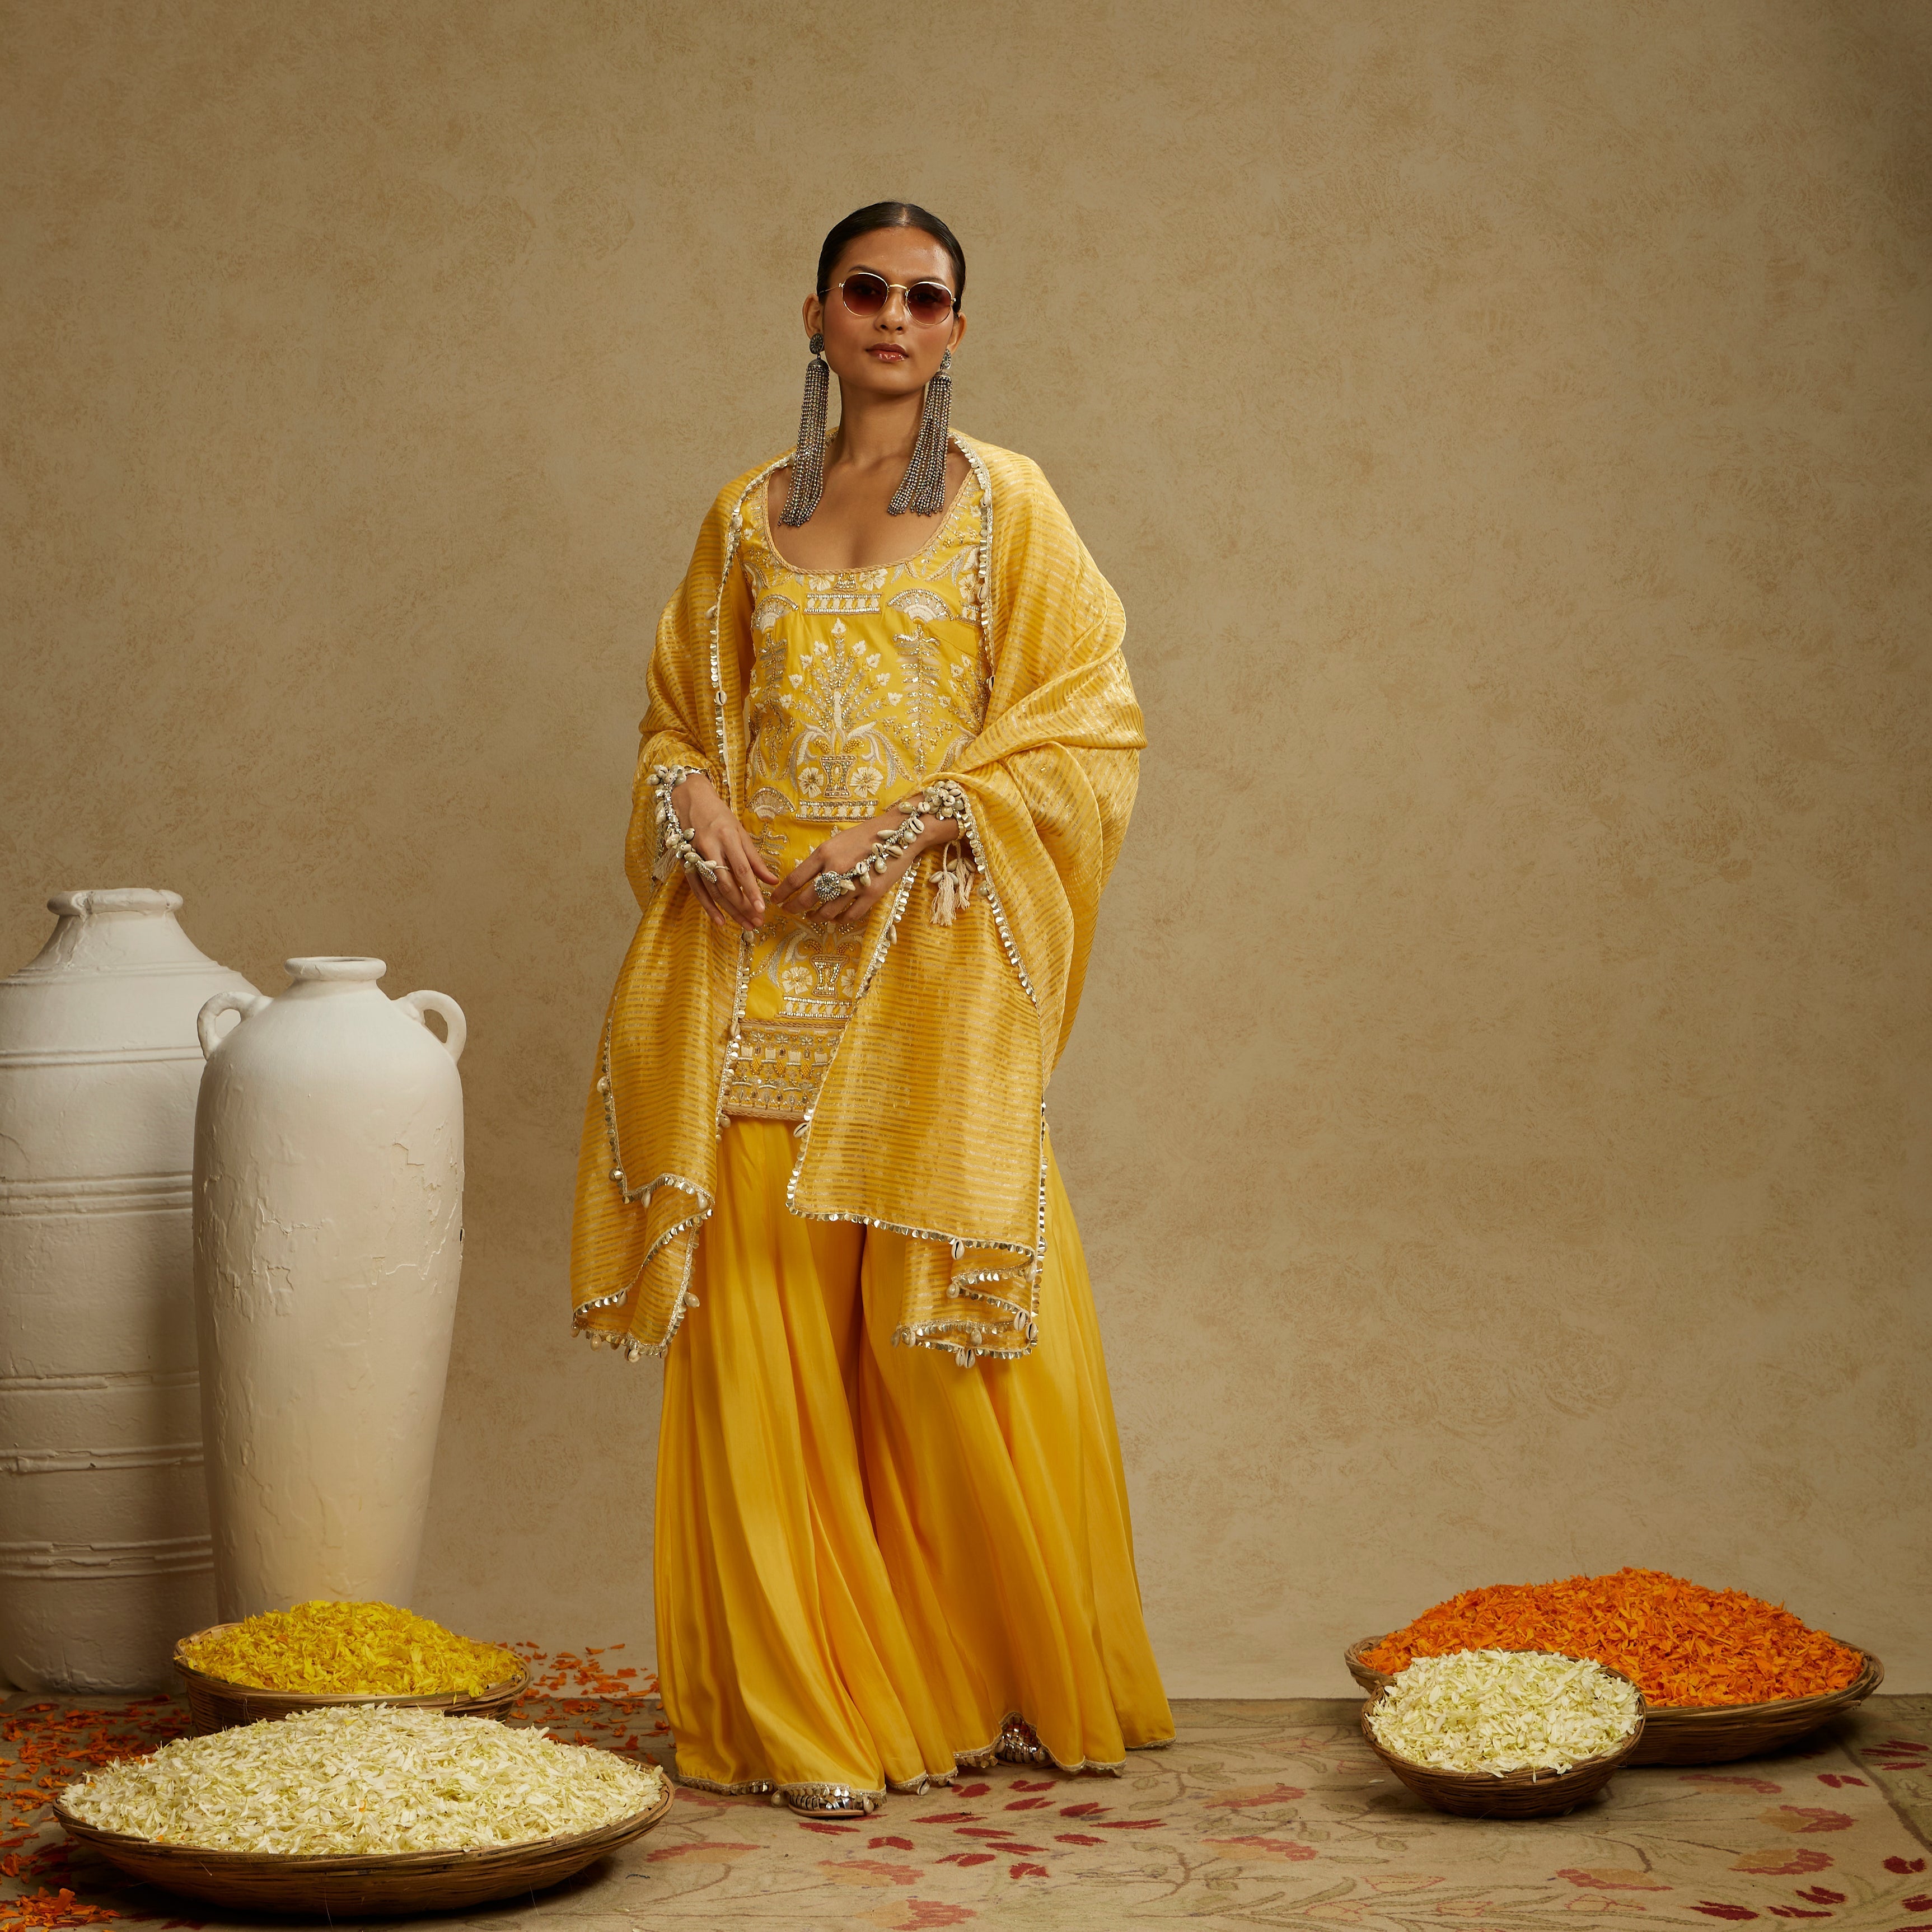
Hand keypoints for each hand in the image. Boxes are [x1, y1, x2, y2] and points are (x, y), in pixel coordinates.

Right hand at [674, 775, 779, 929]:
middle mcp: (710, 848)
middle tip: (756, 923)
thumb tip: (773, 881)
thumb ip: (755, 859)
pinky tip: (720, 920)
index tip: (763, 909)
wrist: (688, 799)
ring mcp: (695, 856)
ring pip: (712, 890)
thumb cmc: (719, 815)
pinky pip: (697, 889)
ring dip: (729, 910)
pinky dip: (708, 906)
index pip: (742, 870)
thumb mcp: (740, 831)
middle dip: (742, 906)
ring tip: (745, 925)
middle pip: (727, 884)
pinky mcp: (684, 863)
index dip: (752, 891)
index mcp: (727, 837)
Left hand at [773, 805, 961, 924]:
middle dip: (794, 908)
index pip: (795, 879)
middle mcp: (835, 869)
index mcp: (824, 853)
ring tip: (813, 917)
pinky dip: (839, 921)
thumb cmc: (866, 834)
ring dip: (817, 917)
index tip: (776, 900)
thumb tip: (808, 879)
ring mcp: (853, 883)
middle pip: (807, 898)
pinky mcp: (871, 894)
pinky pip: (850, 916)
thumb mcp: (837, 841)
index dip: (783, 893)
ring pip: (827, 911)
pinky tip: (835, 919)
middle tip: (790, 912)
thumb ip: (822, 860)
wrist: (899, 832)